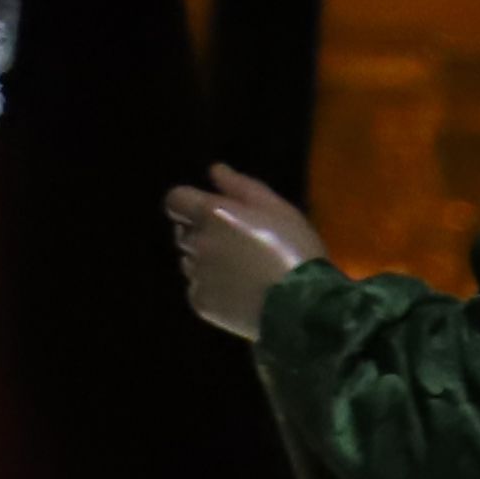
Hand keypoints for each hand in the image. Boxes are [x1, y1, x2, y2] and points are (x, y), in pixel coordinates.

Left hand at [165, 168, 331, 341]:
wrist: (304, 308)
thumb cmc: (296, 251)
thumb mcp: (278, 209)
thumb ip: (241, 186)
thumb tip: (215, 170)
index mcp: (212, 213)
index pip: (175, 200)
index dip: (189, 205)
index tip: (210, 214)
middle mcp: (197, 242)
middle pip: (184, 233)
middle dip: (203, 235)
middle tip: (237, 247)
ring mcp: (197, 275)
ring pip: (191, 263)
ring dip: (208, 263)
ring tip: (242, 274)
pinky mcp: (201, 302)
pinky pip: (199, 291)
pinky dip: (214, 291)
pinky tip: (241, 295)